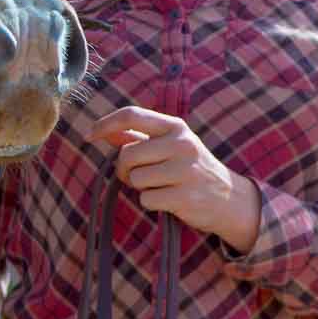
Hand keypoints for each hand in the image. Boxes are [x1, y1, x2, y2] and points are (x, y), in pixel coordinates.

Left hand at [87, 106, 260, 253]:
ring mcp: (184, 170)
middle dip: (124, 169)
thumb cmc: (190, 168)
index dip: (105, 124)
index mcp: (175, 126)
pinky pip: (146, 200)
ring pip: (135, 179)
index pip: (132, 115)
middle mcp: (181, 143)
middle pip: (127, 154)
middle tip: (137, 176)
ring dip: (140, 187)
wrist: (229, 198)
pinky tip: (169, 199)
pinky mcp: (184, 196)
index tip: (89, 135)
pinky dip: (151, 203)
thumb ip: (138, 138)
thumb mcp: (170, 146)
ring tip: (159, 186)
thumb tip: (106, 132)